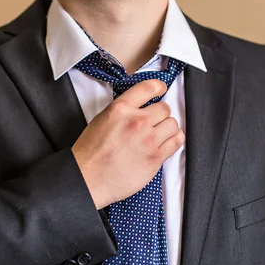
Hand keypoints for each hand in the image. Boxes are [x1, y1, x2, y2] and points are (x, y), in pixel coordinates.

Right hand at [72, 80, 184, 209]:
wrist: (88, 178)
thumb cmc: (90, 153)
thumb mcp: (101, 120)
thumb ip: (123, 112)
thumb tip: (138, 108)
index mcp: (121, 109)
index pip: (148, 88)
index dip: (158, 87)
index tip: (161, 89)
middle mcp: (137, 122)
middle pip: (164, 108)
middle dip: (160, 114)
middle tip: (154, 121)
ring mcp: (148, 140)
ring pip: (173, 124)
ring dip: (167, 128)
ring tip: (160, 134)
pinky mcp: (155, 157)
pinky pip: (176, 141)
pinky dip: (174, 140)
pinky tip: (167, 142)